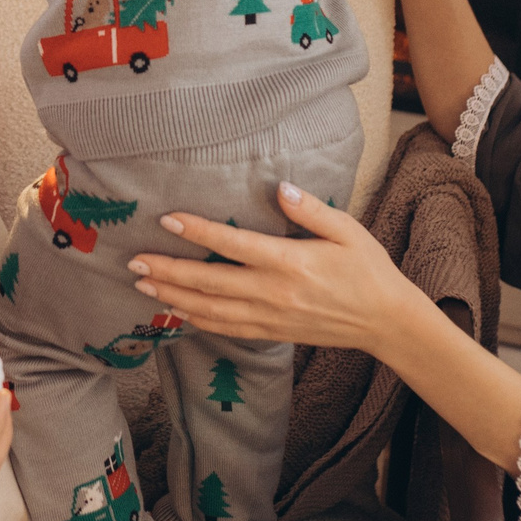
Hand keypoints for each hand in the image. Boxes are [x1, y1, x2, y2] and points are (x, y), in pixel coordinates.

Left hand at [140, 192, 520, 466]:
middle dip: (169, 271)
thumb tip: (280, 188)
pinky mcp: (273, 333)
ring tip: (143, 286)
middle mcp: (275, 293)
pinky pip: (227, 329)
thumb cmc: (368, 269)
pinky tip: (177, 312)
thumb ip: (311, 210)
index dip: (198, 231)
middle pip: (210, 282)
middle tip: (134, 261)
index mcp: (292, 263)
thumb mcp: (348, 230)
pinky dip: (198, 321)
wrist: (386, 321)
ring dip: (174, 298)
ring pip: (211, 310)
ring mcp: (271, 317)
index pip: (234, 244)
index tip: (168, 219)